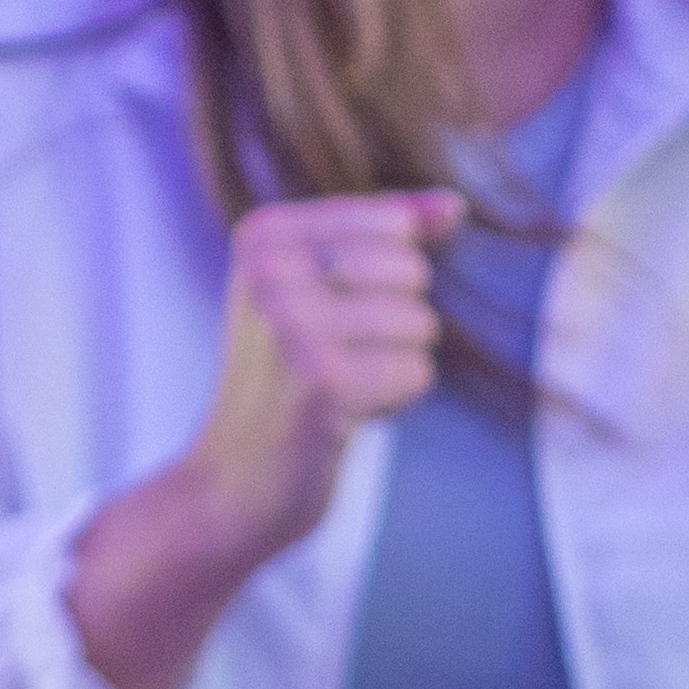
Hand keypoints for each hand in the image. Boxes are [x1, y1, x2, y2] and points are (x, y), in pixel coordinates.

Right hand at [190, 192, 455, 545]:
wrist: (233, 482)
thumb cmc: (287, 382)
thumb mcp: (320, 291)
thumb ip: (388, 239)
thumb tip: (455, 206)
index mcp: (264, 234)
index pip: (394, 224)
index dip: (387, 281)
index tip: (328, 319)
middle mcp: (270, 269)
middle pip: (411, 271)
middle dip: (396, 325)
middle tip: (332, 361)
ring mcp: (291, 323)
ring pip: (421, 323)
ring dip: (394, 366)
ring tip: (335, 388)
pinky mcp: (320, 379)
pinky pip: (416, 371)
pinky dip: (393, 402)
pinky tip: (341, 415)